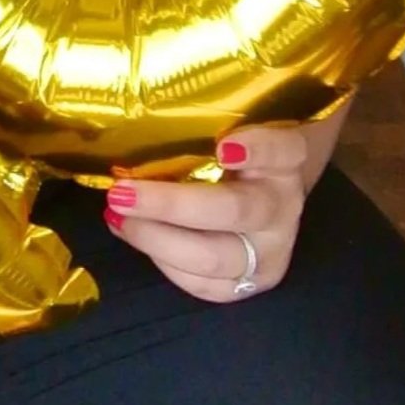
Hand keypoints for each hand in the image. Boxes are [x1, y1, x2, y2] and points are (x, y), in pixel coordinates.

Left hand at [102, 115, 342, 304]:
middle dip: (171, 205)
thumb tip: (146, 119)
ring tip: (116, 215)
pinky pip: (202, 283)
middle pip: (234, 210)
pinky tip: (133, 234)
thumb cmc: (238, 157)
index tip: (224, 146)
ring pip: (213, 256)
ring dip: (156, 238)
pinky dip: (162, 261)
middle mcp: (283, 208)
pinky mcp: (246, 286)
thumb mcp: (236, 131)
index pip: (283, 150)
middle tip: (122, 192)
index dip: (258, 149)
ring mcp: (269, 254)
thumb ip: (210, 123)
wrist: (269, 199)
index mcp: (288, 161)